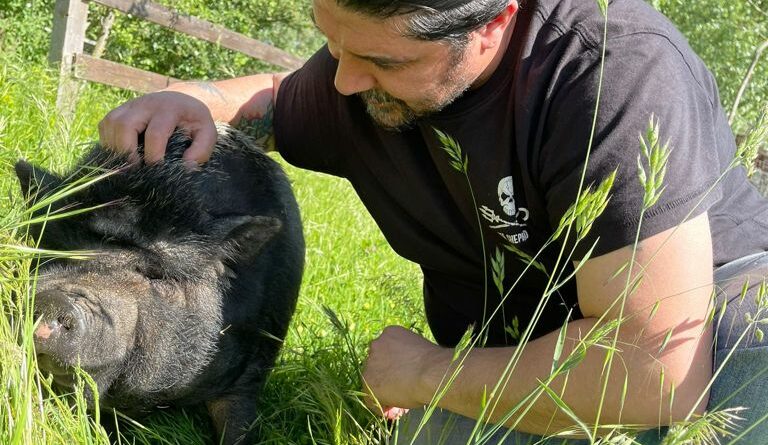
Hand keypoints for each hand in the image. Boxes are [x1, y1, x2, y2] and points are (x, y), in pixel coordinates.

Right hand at [98, 91, 216, 164]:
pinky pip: (104, 127)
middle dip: (126, 151)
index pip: (155, 133)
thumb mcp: (207, 132)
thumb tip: (186, 168)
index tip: (157, 172)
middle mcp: (145, 104)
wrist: (181, 100)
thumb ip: (201, 150)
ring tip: (128, 165)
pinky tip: (121, 156)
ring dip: (115, 148)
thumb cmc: (193, 121)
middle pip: (124, 125)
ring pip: (110, 124)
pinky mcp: (118, 111)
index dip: (153, 156)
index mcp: (169, 108)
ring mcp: (128, 106)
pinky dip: (108, 143)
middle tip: (135, 170)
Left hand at [361, 325, 443, 417]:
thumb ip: (408, 359)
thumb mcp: (420, 353)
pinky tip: (395, 411)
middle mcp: (376, 345)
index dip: (395, 368)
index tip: (406, 378)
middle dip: (388, 379)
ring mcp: (370, 363)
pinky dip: (381, 407)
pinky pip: (370, 399)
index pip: (387, 352)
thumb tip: (410, 373)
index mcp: (391, 333)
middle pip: (378, 366)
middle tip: (403, 392)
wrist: (432, 373)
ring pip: (373, 382)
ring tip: (401, 405)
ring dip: (385, 393)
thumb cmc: (435, 364)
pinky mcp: (367, 382)